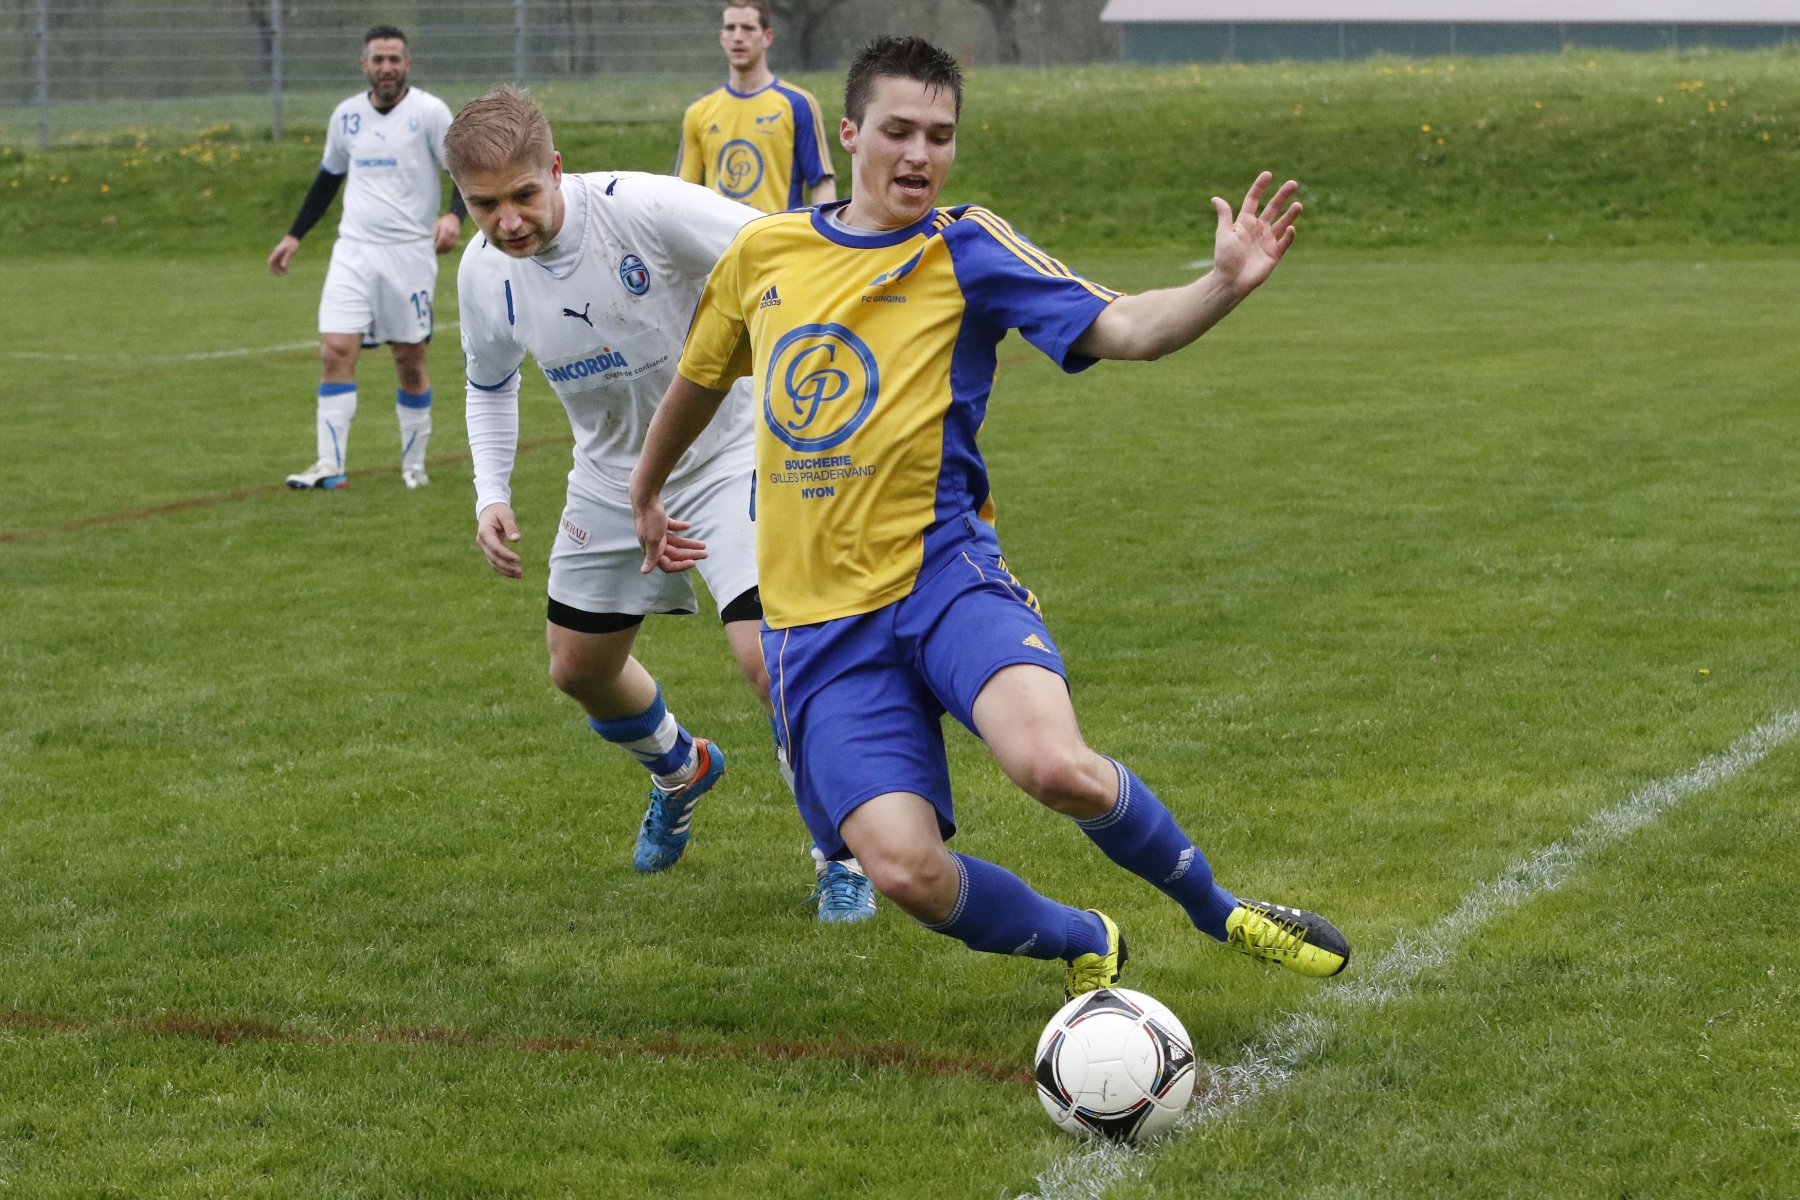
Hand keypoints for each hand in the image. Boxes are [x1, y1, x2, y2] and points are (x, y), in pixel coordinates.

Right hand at [268, 235, 300, 274]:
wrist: (293, 238)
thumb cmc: (292, 244)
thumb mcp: (290, 252)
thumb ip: (286, 258)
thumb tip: (283, 266)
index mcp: (277, 252)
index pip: (270, 261)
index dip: (270, 267)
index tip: (273, 273)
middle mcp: (276, 253)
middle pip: (272, 263)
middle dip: (275, 270)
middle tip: (280, 275)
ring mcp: (278, 254)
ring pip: (277, 263)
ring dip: (280, 268)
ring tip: (287, 273)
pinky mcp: (282, 254)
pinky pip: (280, 261)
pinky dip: (283, 266)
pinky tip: (287, 270)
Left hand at [434, 213, 462, 254]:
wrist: (455, 218)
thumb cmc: (443, 221)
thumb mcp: (437, 224)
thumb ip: (435, 232)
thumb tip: (432, 240)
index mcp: (445, 228)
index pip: (442, 239)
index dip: (438, 245)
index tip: (434, 249)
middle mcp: (451, 233)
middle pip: (446, 243)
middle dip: (441, 249)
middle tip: (436, 252)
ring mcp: (455, 236)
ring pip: (450, 246)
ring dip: (445, 250)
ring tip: (439, 252)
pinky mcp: (457, 238)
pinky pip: (453, 246)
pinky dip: (448, 249)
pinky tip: (444, 251)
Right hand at [475, 502, 523, 577]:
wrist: (490, 510)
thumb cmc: (499, 511)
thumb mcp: (506, 515)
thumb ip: (511, 526)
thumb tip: (516, 539)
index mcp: (485, 532)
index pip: (495, 547)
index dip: (506, 555)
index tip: (518, 559)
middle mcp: (482, 541)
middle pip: (493, 557)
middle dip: (507, 566)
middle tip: (520, 571)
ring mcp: (484, 547)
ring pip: (493, 562)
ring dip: (505, 570)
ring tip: (520, 575)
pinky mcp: (489, 550)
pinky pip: (495, 562)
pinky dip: (504, 569)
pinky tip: (514, 573)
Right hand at [634, 496, 707, 574]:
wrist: (645, 496)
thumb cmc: (649, 519)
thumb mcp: (652, 540)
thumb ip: (651, 556)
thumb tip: (644, 572)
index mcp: (652, 549)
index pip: (667, 564)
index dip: (680, 565)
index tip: (694, 562)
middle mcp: (654, 543)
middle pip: (675, 553)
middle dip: (690, 554)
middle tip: (706, 553)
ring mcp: (657, 532)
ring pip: (676, 541)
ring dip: (689, 543)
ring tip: (703, 544)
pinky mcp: (660, 521)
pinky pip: (672, 528)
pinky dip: (680, 527)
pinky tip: (688, 525)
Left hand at [1209, 172, 1300, 298]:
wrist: (1230, 281)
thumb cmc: (1225, 257)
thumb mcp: (1223, 233)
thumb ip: (1224, 215)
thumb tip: (1215, 198)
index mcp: (1245, 222)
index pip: (1254, 200)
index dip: (1260, 187)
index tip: (1268, 174)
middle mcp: (1258, 229)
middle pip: (1272, 208)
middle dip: (1282, 195)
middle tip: (1293, 183)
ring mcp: (1267, 241)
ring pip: (1283, 223)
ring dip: (1291, 213)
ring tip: (1298, 204)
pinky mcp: (1274, 254)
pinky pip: (1285, 242)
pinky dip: (1289, 235)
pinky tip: (1291, 228)